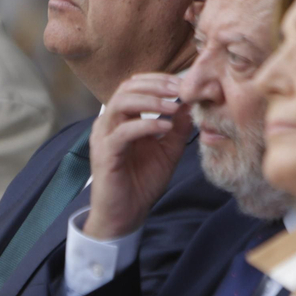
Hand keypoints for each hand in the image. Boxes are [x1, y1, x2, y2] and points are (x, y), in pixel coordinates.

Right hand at [84, 74, 192, 240]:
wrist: (126, 215)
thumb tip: (191, 103)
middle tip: (180, 89)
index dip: (158, 80)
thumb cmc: (143, 182)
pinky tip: (165, 128)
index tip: (183, 83)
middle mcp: (109, 123)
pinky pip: (123, 131)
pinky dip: (146, 125)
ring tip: (173, 106)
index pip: (135, 85)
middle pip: (126, 88)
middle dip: (155, 85)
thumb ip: (177, 127)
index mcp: (122, 119)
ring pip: (121, 103)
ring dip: (150, 101)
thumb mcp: (168, 150)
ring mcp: (104, 137)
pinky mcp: (105, 153)